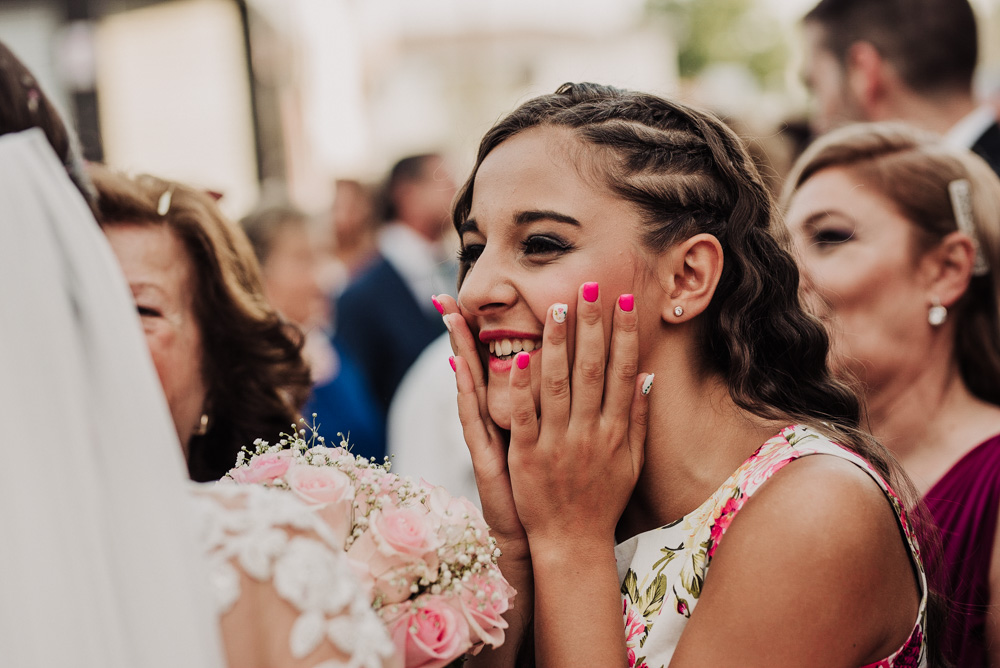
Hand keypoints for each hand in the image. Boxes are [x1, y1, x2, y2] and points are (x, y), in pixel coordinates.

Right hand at [435, 294, 529, 563]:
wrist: (543, 538)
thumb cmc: (546, 491)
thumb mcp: (548, 446)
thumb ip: (552, 412)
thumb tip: (551, 377)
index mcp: (512, 417)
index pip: (495, 367)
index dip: (481, 335)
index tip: (469, 299)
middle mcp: (493, 424)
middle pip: (474, 370)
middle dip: (462, 332)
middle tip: (446, 295)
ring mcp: (486, 440)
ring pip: (470, 388)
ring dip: (460, 352)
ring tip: (449, 318)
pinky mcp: (487, 459)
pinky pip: (475, 420)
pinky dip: (468, 394)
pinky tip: (460, 367)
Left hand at [506, 283, 649, 550]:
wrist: (572, 543)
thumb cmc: (603, 500)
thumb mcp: (631, 462)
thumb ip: (639, 419)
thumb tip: (648, 376)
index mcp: (616, 431)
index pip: (623, 373)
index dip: (624, 335)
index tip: (624, 301)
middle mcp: (590, 433)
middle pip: (592, 370)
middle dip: (591, 325)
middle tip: (588, 286)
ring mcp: (557, 444)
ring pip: (557, 385)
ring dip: (557, 343)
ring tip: (554, 306)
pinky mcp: (526, 457)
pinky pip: (523, 416)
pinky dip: (521, 387)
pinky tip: (519, 356)